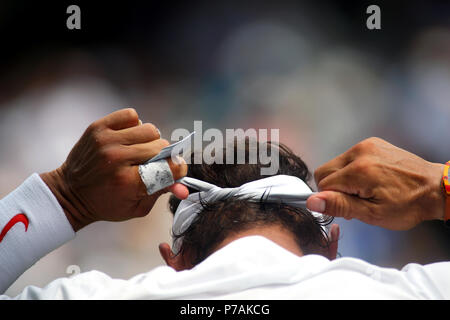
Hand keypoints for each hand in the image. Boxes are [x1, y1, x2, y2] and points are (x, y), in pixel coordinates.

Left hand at [40, 108, 187, 230]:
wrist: (69, 193)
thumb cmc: (106, 203)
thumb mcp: (136, 207)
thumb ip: (162, 193)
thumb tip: (185, 189)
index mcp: (127, 182)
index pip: (170, 168)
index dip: (178, 170)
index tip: (175, 171)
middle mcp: (117, 158)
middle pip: (162, 147)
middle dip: (163, 157)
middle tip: (153, 164)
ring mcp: (106, 140)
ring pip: (150, 130)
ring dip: (150, 141)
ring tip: (139, 152)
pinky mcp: (98, 127)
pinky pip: (132, 116)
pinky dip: (135, 126)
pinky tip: (128, 139)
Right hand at [306, 137, 445, 229]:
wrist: (434, 188)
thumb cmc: (408, 204)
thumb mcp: (372, 213)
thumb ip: (339, 205)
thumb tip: (313, 201)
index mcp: (359, 171)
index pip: (323, 184)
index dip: (332, 199)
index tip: (348, 207)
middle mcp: (360, 152)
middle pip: (324, 171)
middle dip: (334, 188)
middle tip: (355, 200)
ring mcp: (366, 145)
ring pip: (335, 164)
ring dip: (344, 179)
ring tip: (365, 190)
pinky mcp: (371, 143)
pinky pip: (348, 157)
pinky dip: (352, 170)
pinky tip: (369, 179)